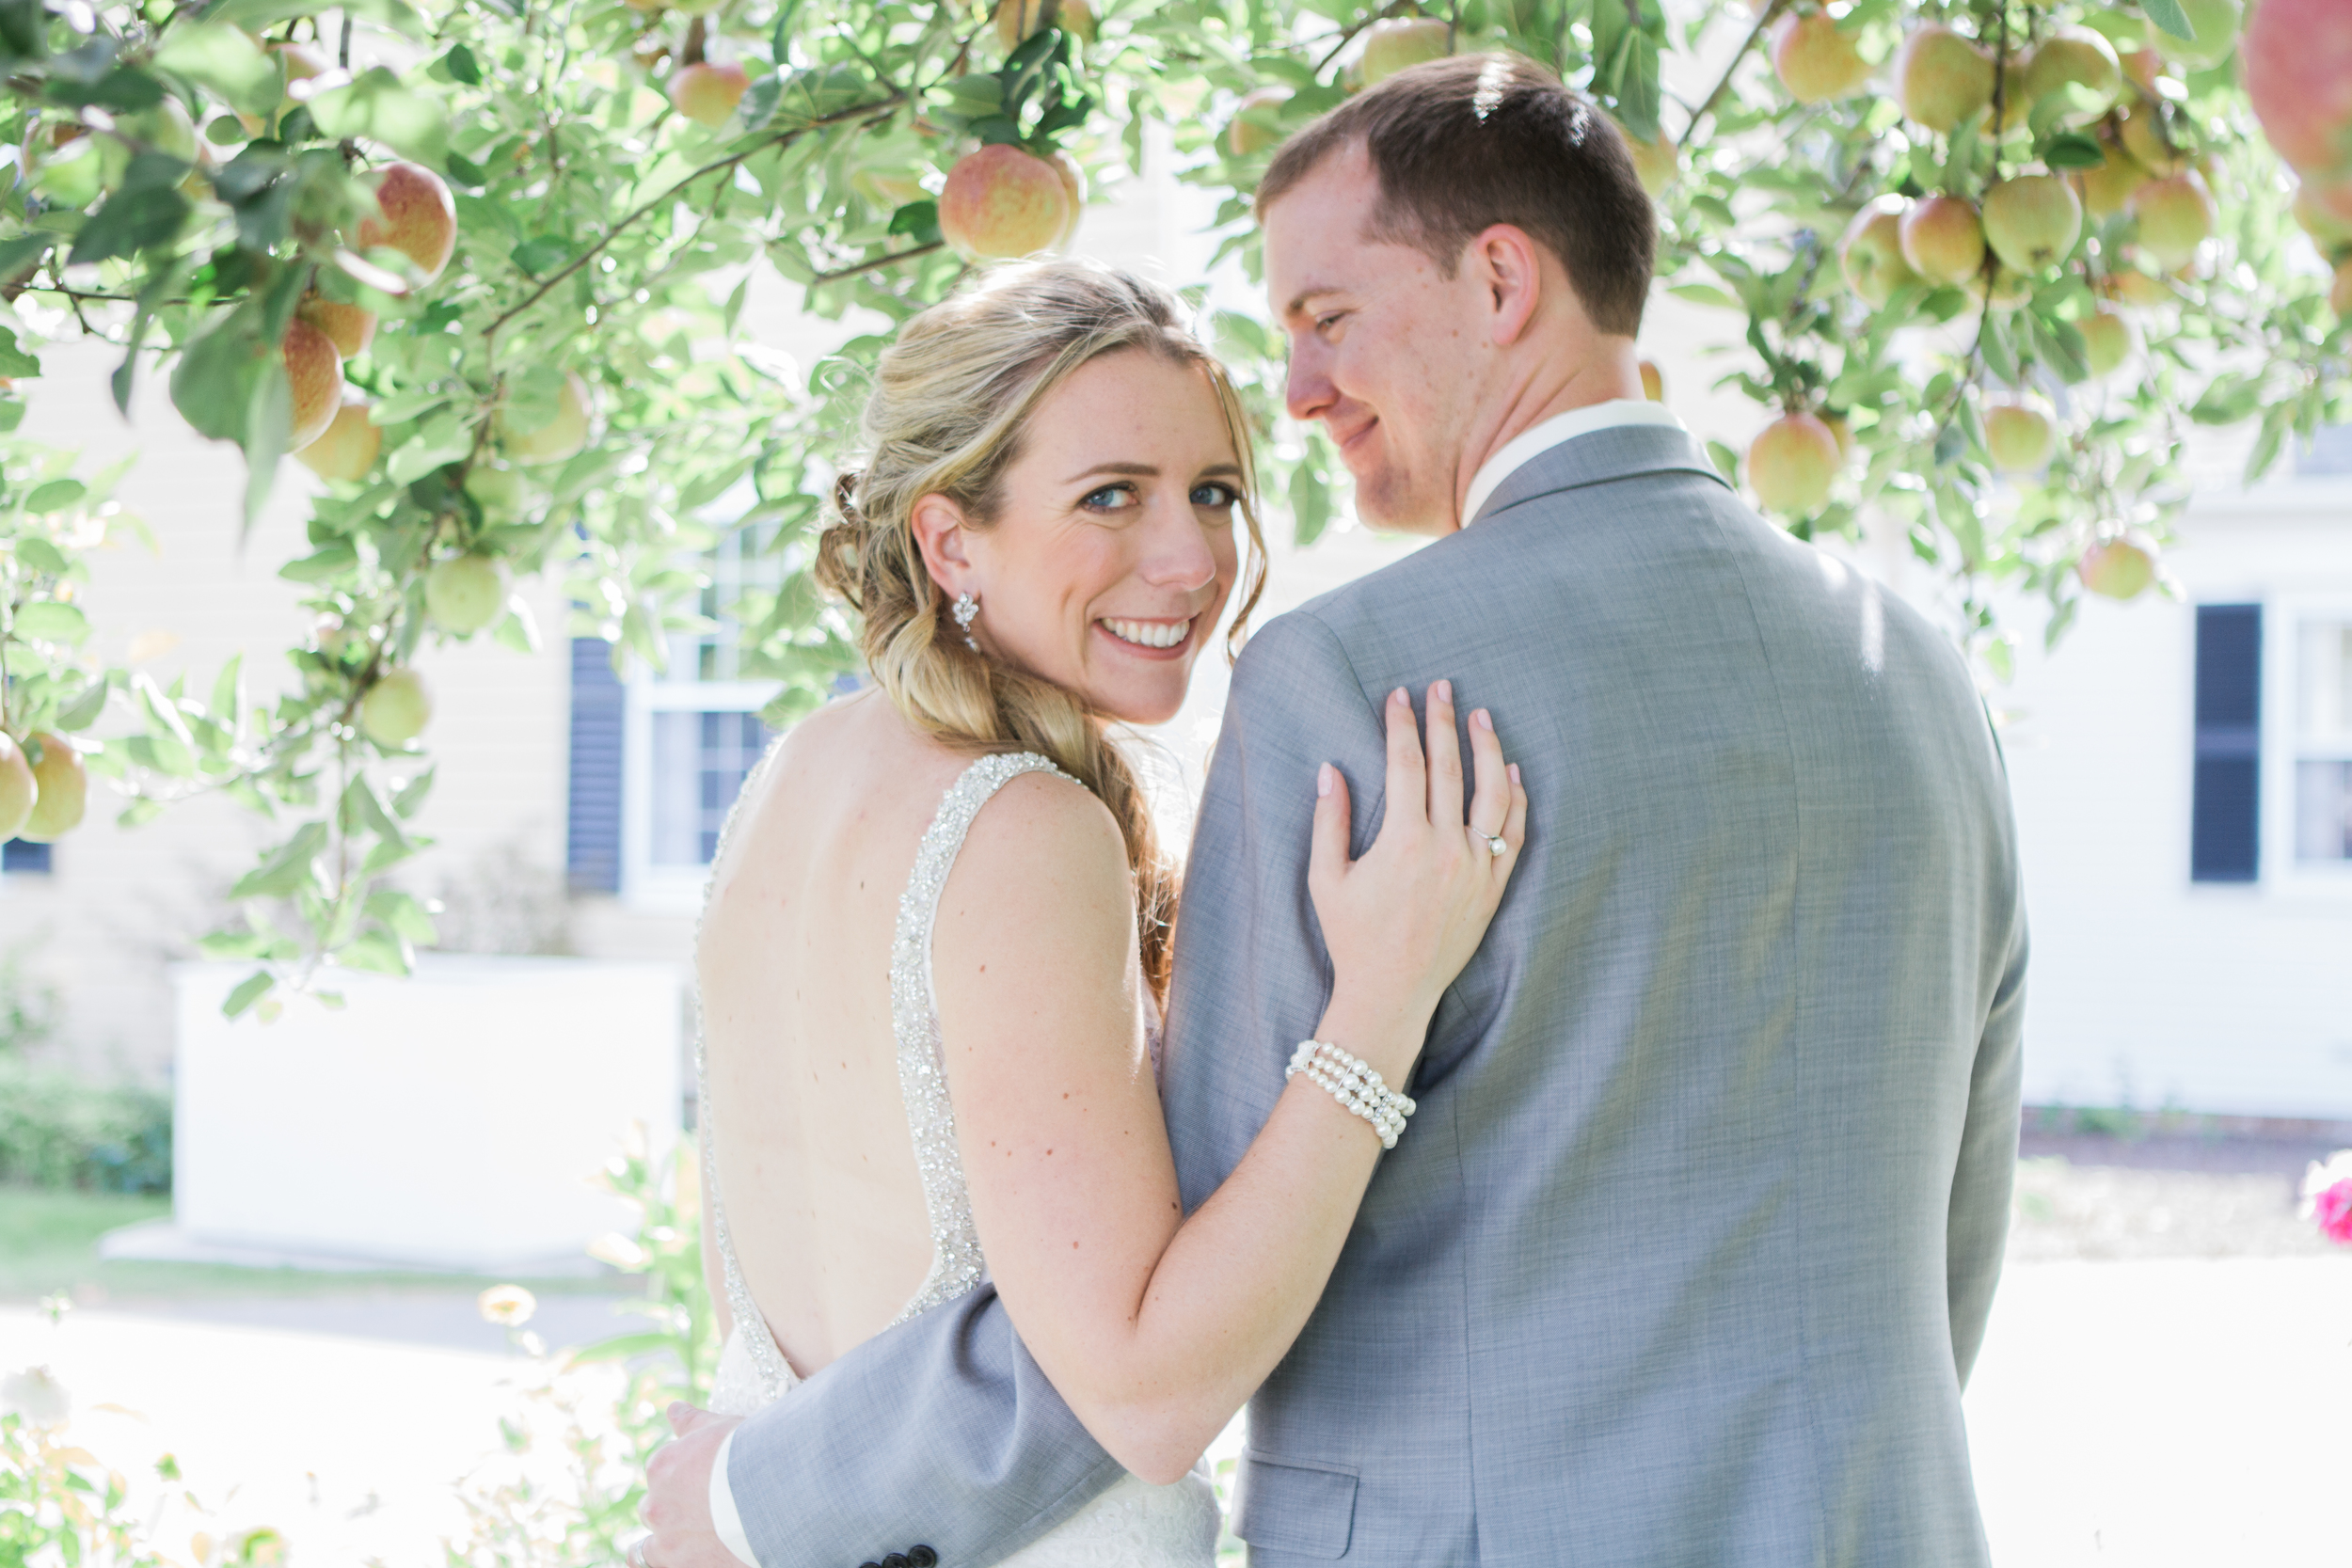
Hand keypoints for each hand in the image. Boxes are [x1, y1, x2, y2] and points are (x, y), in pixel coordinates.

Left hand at [637, 1402, 747, 1567]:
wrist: (776, 1492)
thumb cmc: (751, 1452)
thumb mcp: (719, 1427)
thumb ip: (690, 1421)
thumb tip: (674, 1408)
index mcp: (661, 1466)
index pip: (661, 1474)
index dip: (683, 1480)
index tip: (703, 1484)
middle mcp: (656, 1504)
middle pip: (654, 1509)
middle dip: (673, 1510)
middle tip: (705, 1511)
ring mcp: (666, 1539)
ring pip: (646, 1547)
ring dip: (664, 1542)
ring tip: (688, 1540)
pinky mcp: (680, 1564)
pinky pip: (650, 1564)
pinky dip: (664, 1561)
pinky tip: (677, 1559)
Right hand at [1308, 680, 1525, 1078]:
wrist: (1391, 994)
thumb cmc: (1352, 939)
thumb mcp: (1326, 880)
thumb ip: (1329, 822)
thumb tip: (1330, 769)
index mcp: (1403, 842)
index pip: (1406, 765)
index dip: (1402, 725)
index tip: (1399, 695)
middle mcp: (1446, 850)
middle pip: (1450, 769)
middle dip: (1444, 722)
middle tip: (1442, 687)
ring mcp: (1476, 870)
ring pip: (1494, 795)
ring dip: (1489, 750)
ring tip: (1482, 716)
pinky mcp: (1493, 891)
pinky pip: (1515, 835)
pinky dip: (1518, 799)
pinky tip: (1513, 771)